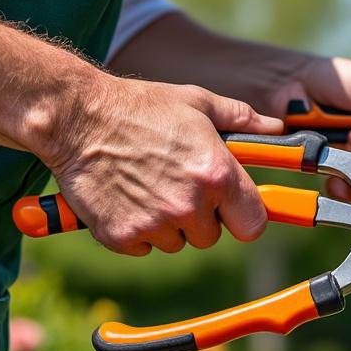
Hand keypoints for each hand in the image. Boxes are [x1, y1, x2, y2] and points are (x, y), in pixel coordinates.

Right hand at [39, 75, 283, 255]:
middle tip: (178, 184)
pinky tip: (126, 198)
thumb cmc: (139, 107)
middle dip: (200, 216)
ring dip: (168, 224)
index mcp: (217, 175)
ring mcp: (154, 224)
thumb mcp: (197, 103)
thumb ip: (241, 119)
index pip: (254, 224)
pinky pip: (143, 247)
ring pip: (177, 242)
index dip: (244, 216)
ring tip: (148, 185)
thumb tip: (276, 128)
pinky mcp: (122, 237)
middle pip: (211, 236)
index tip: (233, 207)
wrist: (75, 117)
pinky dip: (137, 229)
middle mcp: (189, 205)